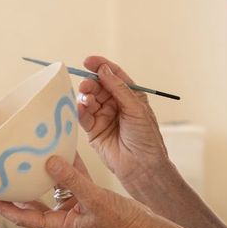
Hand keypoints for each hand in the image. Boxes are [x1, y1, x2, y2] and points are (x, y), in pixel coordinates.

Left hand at [0, 153, 155, 227]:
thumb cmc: (122, 222)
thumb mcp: (95, 199)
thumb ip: (71, 179)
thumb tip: (49, 161)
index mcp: (59, 225)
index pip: (21, 216)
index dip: (1, 206)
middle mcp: (62, 218)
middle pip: (29, 203)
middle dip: (13, 190)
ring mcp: (74, 209)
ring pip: (49, 189)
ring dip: (38, 175)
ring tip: (21, 158)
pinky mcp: (86, 199)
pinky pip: (70, 181)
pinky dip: (65, 167)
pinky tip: (59, 149)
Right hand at [77, 56, 169, 188]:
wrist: (142, 166)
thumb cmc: (146, 139)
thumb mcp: (136, 108)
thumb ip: (118, 88)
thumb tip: (104, 69)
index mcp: (130, 96)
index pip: (113, 75)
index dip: (101, 66)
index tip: (88, 61)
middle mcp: (116, 104)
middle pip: (98, 86)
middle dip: (91, 83)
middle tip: (86, 85)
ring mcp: (104, 117)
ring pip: (89, 99)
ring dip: (85, 96)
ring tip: (86, 99)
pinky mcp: (93, 130)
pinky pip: (83, 116)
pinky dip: (79, 110)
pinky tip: (80, 108)